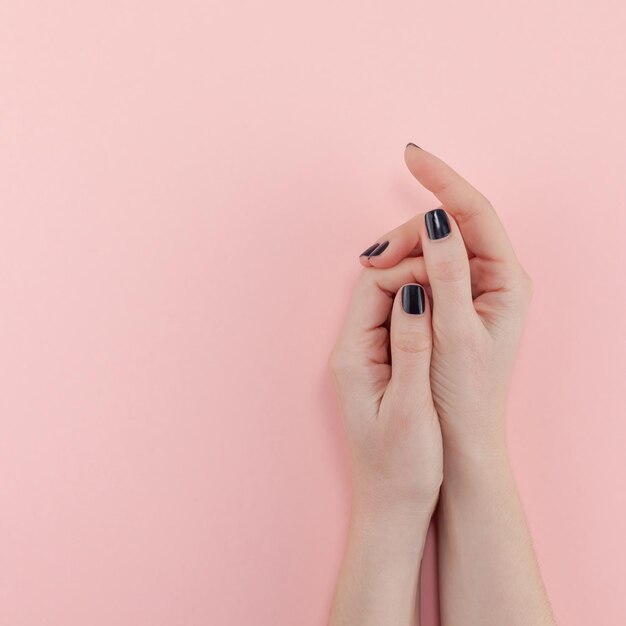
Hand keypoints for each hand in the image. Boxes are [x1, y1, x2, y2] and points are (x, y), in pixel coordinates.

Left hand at [328, 260, 442, 518]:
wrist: (392, 504)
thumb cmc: (401, 466)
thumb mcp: (411, 407)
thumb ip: (411, 348)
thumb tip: (413, 293)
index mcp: (353, 355)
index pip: (374, 286)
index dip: (411, 270)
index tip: (447, 271)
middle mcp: (353, 350)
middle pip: (379, 288)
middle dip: (415, 273)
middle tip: (455, 271)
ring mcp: (366, 357)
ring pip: (390, 303)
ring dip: (421, 292)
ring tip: (456, 289)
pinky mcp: (382, 367)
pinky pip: (399, 324)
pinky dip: (423, 313)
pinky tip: (448, 316)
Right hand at [360, 145, 533, 456]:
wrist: (461, 438)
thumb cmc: (462, 394)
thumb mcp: (454, 332)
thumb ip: (447, 273)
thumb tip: (435, 219)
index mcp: (506, 280)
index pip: (475, 212)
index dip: (442, 180)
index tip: (410, 155)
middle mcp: (493, 278)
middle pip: (449, 228)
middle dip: (407, 232)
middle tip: (369, 256)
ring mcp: (472, 288)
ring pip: (434, 247)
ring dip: (401, 249)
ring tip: (370, 267)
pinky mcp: (452, 302)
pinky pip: (427, 267)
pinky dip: (403, 265)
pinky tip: (382, 272)